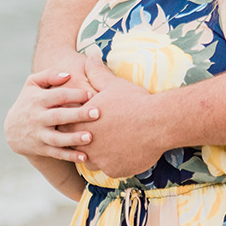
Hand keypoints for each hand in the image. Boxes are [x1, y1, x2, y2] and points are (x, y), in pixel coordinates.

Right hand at [4, 61, 99, 161]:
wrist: (12, 130)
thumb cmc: (29, 101)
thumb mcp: (32, 84)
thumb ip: (49, 75)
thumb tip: (68, 75)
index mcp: (38, 99)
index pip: (58, 96)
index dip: (75, 94)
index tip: (93, 95)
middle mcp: (38, 117)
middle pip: (58, 116)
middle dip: (77, 115)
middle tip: (97, 113)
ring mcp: (39, 134)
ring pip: (56, 138)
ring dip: (73, 138)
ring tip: (90, 137)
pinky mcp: (41, 148)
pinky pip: (56, 154)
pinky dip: (69, 156)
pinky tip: (84, 156)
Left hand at [72, 55, 170, 177]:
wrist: (159, 122)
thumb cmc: (135, 101)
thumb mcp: (112, 84)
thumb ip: (96, 72)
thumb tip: (89, 54)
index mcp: (80, 123)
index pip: (65, 126)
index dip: (74, 122)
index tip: (83, 120)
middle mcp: (86, 144)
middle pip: (77, 145)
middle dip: (85, 140)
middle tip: (98, 134)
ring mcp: (100, 160)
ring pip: (92, 160)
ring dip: (97, 154)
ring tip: (109, 145)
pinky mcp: (114, 170)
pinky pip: (110, 169)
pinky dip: (114, 163)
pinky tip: (122, 154)